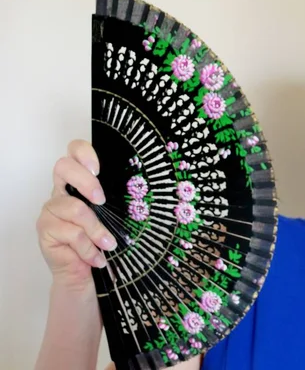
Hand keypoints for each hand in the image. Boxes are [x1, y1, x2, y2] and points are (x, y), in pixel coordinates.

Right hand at [36, 139, 117, 290]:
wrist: (85, 272)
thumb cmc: (101, 240)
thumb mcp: (112, 216)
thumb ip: (114, 200)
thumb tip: (139, 189)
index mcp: (77, 181)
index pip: (73, 151)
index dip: (83, 152)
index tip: (99, 169)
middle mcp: (60, 190)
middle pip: (63, 167)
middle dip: (86, 182)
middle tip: (101, 200)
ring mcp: (50, 209)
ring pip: (76, 209)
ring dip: (97, 231)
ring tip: (109, 245)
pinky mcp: (45, 229)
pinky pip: (73, 234)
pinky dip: (89, 248)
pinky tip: (97, 258)